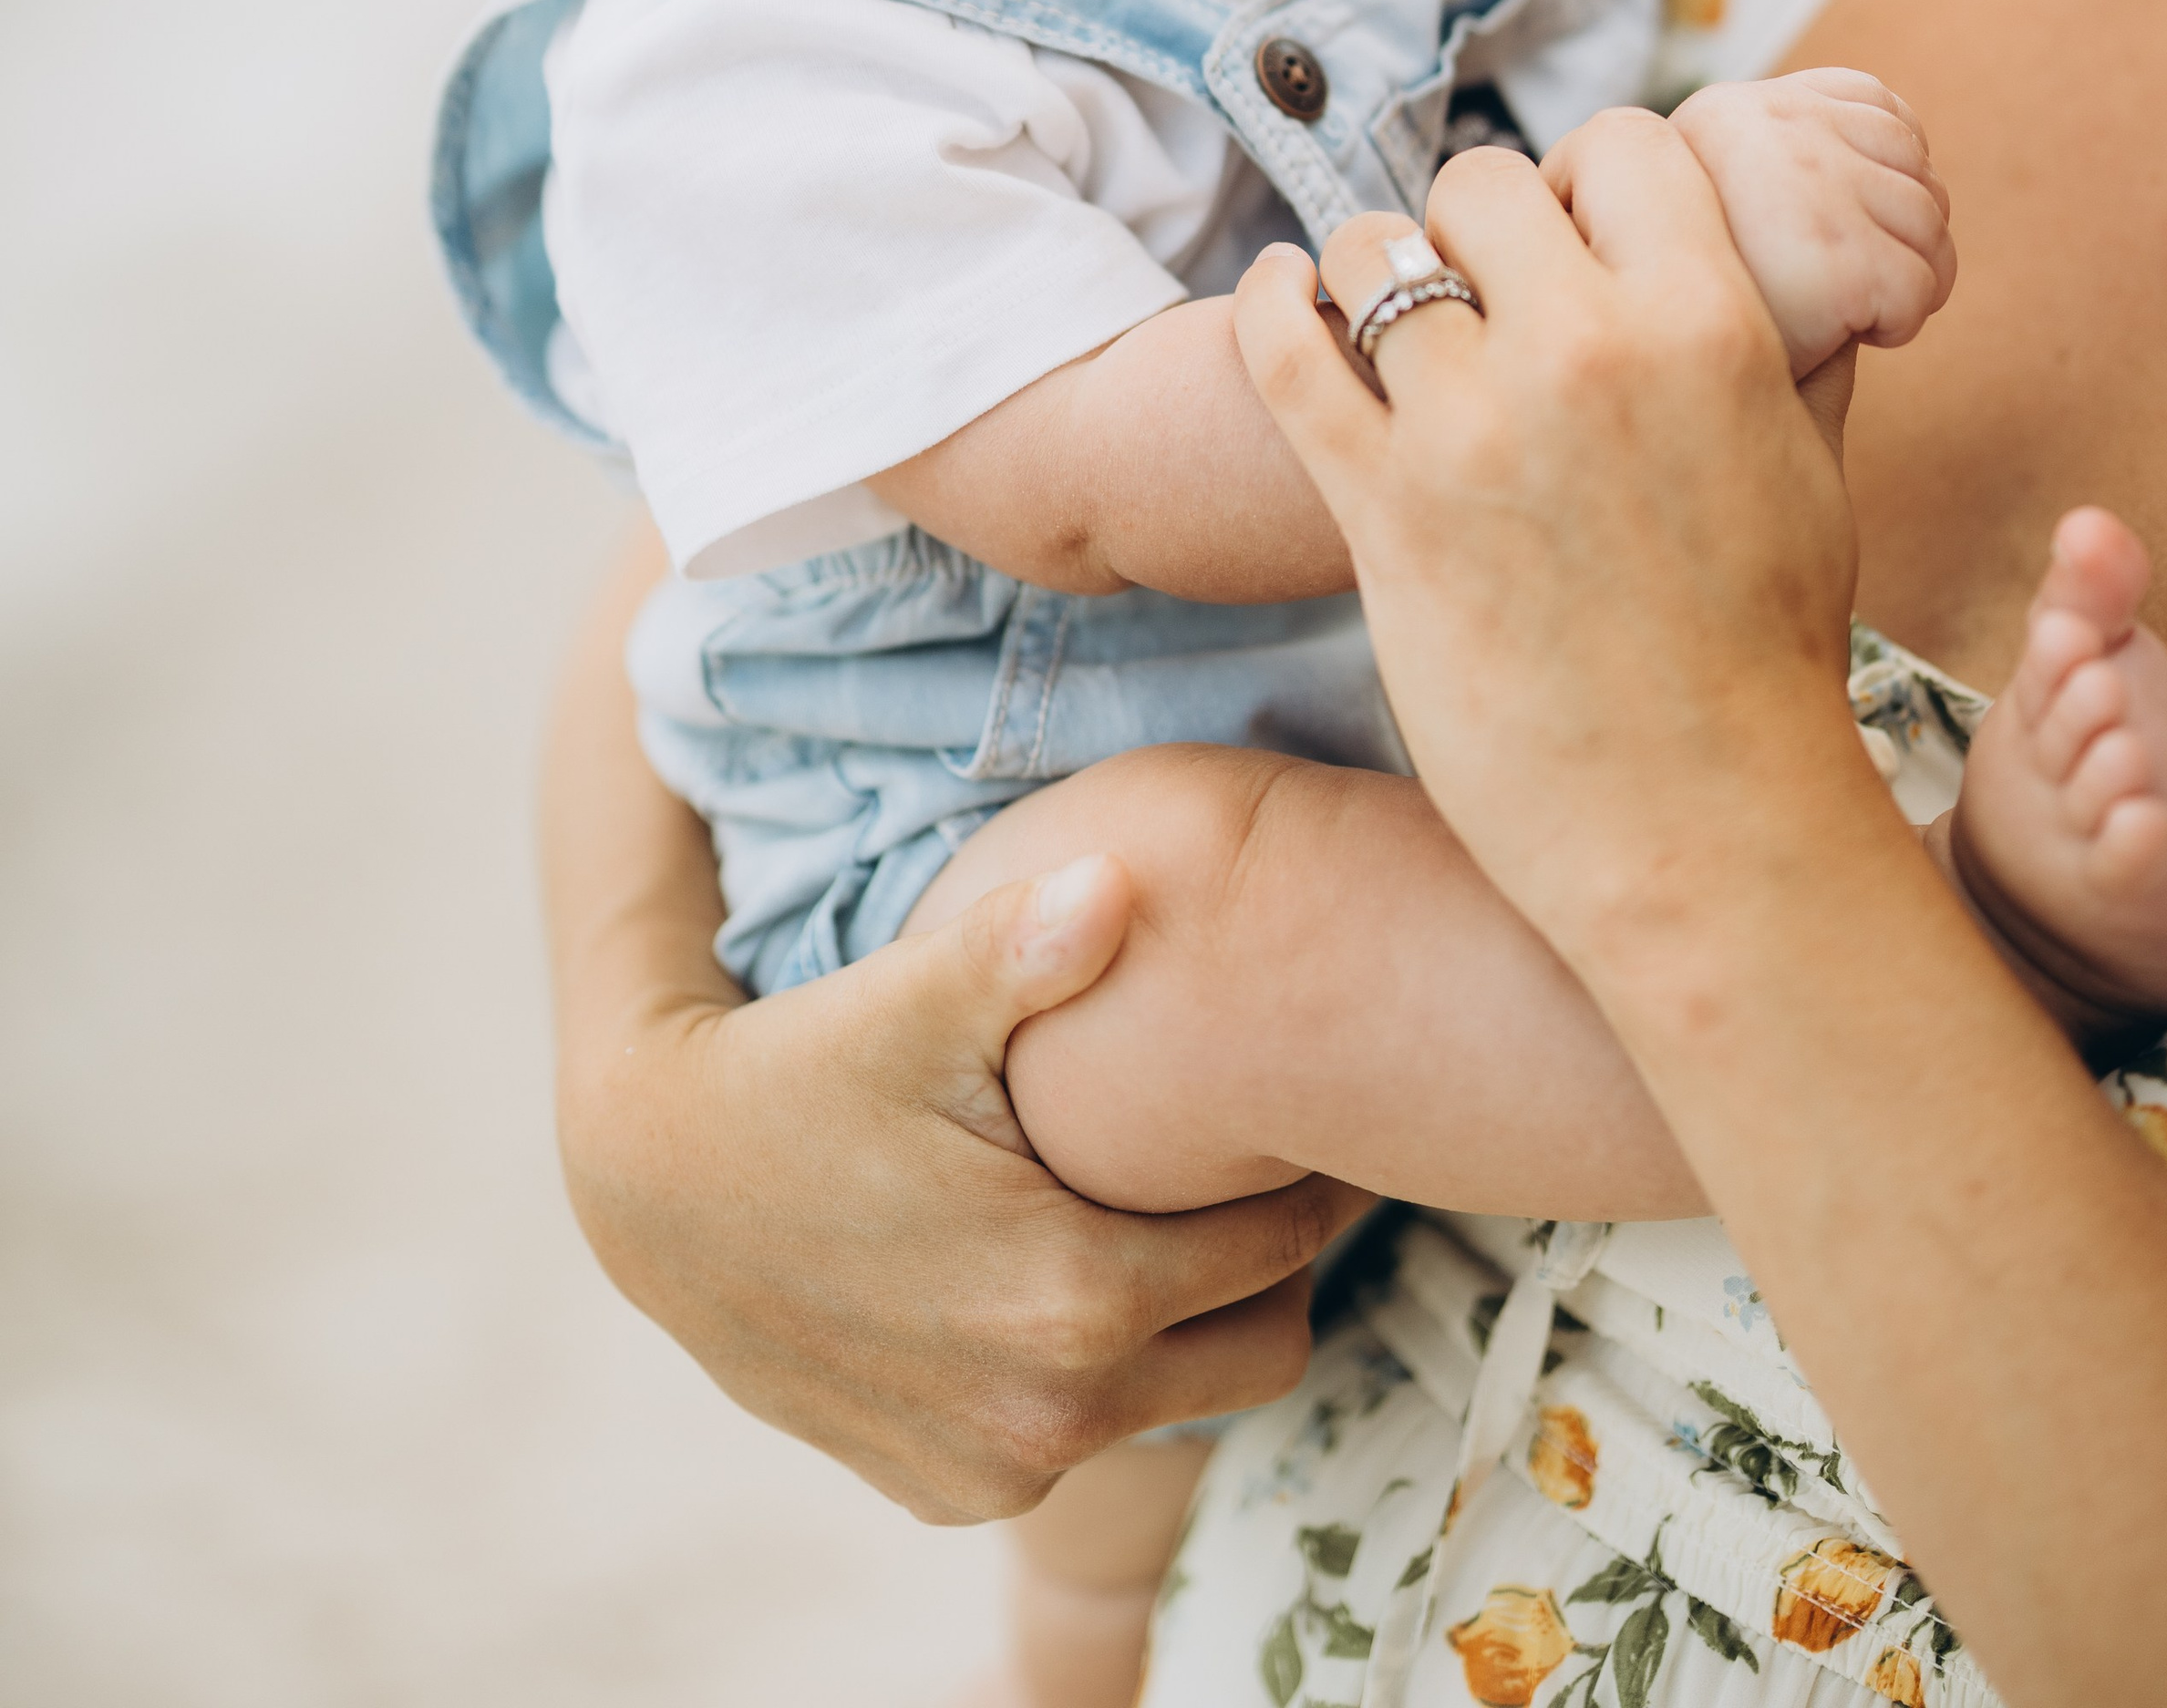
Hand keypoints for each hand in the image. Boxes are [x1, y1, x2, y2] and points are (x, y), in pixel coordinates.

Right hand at [558, 850, 1365, 1519]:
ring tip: (1156, 1206)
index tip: (1311, 1108)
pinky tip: (1054, 1268)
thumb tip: (1123, 876)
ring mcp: (995, 1469)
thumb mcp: (911, 1000)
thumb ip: (1028, 944)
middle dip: (1270, 1259)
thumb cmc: (796, 1070)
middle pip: (1264, 1344)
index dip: (1308, 1168)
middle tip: (1246, 1164)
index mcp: (1073, 1299)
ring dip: (1184, 1317)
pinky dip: (1093, 1367)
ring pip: (1180, 1397)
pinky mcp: (947, 1491)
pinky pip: (1082, 1437)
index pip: (1281, 1244)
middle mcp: (1048, 1416)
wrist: (653, 1186)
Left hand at [1232, 131, 1868, 958]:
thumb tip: (1797, 269)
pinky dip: (1271, 306)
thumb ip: (1785, 348)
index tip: (1572, 230)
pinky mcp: (1378, 507)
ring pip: (1368, 250)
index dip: (1590, 178)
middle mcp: (1586, 352)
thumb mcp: (1811, 470)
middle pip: (1478, 183)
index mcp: (1708, 325)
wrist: (1701, 828)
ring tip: (1377, 310)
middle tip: (1474, 285)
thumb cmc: (1766, 660)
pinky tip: (1280, 297)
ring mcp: (1471, 428)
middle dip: (1475, 224)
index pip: (1624, 144)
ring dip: (1369, 270)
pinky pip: (1284, 350)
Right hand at [1651, 67, 1954, 373]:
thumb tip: (1899, 144)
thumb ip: (1769, 161)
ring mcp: (1806, 189)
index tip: (1854, 228)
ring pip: (1929, 222)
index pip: (1874, 105)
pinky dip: (1899, 322)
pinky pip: (1918, 287)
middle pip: (1912, 162)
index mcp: (1729, 111)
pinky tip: (1845, 336)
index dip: (1884, 172)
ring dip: (1909, 277)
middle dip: (1904, 229)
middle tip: (1855, 286)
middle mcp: (1768, 129)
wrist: (1652, 394)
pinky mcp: (1839, 264)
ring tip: (1852, 312)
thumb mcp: (1704, 204)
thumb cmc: (1678, 315)